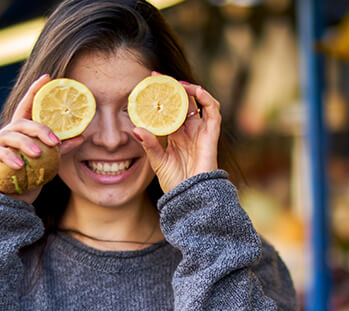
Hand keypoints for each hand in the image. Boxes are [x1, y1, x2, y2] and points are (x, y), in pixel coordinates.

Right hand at [0, 74, 83, 203]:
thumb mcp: (47, 168)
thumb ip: (59, 151)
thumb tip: (81, 136)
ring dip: (25, 143)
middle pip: (20, 122)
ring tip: (37, 154)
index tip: (47, 78)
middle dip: (39, 128)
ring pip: (8, 135)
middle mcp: (2, 137)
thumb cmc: (24, 188)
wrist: (5, 211)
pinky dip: (7, 157)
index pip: (27, 108)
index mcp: (18, 136)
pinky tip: (18, 165)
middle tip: (54, 140)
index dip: (35, 92)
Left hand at [132, 75, 219, 193]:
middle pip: (185, 100)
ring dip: (190, 89)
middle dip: (174, 86)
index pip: (172, 107)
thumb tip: (135, 129)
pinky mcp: (211, 135)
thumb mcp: (157, 160)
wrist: (189, 197)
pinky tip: (196, 90)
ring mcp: (202, 131)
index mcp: (178, 134)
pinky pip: (213, 112)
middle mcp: (191, 130)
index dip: (163, 94)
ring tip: (176, 82)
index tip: (149, 82)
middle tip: (158, 77)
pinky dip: (206, 98)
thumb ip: (148, 144)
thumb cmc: (175, 182)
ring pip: (200, 102)